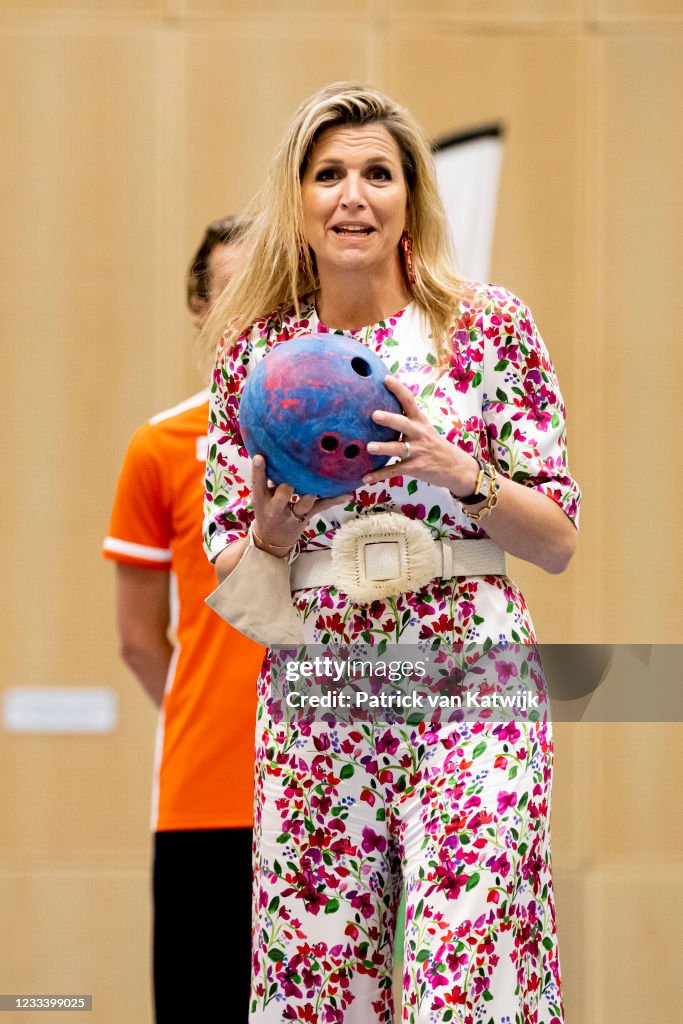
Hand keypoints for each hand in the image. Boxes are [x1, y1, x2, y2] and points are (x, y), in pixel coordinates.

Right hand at [251, 455, 350, 553]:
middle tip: (289, 481)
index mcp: (261, 498)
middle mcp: (276, 508)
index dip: (258, 471)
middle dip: (285, 490)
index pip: (257, 483)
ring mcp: (293, 514)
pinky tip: (348, 494)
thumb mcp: (262, 495)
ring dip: (311, 496)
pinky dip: (335, 499)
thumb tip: (277, 449)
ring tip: (318, 489)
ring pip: (304, 504)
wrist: (272, 538)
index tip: (260, 457)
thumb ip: (268, 477)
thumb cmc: (267, 507)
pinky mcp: (308, 516)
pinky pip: (322, 506)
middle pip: (280, 498)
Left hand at [361, 375, 478, 494]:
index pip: (409, 401)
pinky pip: (394, 471)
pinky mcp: (415, 468)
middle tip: (374, 415)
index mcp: (420, 421)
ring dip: (383, 448)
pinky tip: (365, 478)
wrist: (456, 468)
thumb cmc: (435, 446)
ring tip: (369, 447)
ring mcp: (417, 452)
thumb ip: (407, 421)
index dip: (398, 389)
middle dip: (389, 419)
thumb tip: (382, 408)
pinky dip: (379, 475)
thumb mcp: (425, 429)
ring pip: (398, 448)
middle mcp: (419, 434)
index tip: (385, 378)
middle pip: (403, 424)